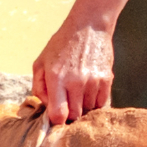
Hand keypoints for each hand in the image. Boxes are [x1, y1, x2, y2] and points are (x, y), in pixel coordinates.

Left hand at [33, 10, 116, 124]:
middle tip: (67, 105)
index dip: (56, 120)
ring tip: (79, 94)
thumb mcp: (41, 62)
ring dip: (83, 107)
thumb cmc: (62, 44)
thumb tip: (46, 108)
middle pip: (75, 115)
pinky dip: (95, 102)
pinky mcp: (107, 79)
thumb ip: (39, 87)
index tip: (56, 117)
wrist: (89, 27)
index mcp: (56, 77)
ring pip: (88, 110)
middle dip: (70, 114)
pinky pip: (102, 103)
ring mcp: (93, 81)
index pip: (58, 114)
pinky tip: (89, 92)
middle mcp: (75, 81)